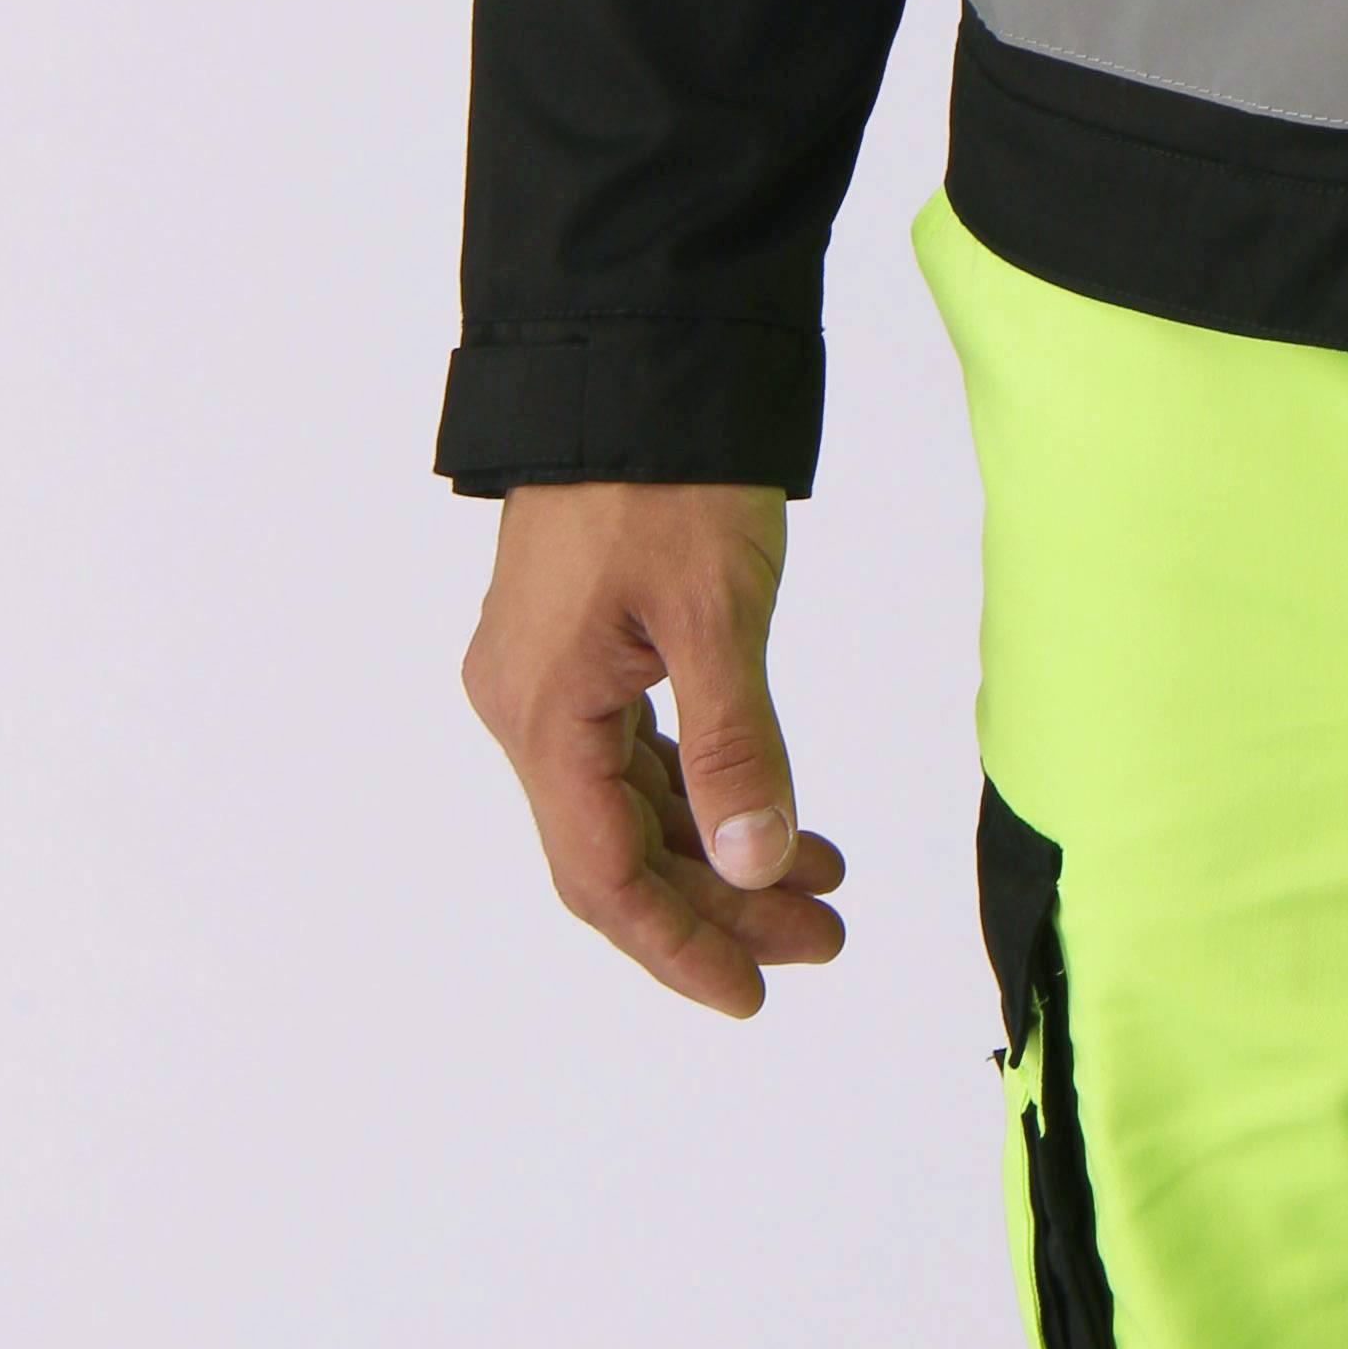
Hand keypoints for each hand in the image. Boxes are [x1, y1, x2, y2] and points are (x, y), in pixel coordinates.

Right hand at [461, 480, 848, 1018]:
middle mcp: (525, 705)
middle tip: (822, 933)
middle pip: (619, 846)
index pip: (604, 875)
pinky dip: (700, 785)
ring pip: (630, 799)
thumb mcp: (715, 609)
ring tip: (819, 878)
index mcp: (542, 713)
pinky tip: (765, 808)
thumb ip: (736, 746)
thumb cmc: (668, 474)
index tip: (754, 991)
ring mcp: (547, 673)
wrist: (633, 358)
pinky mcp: (577, 640)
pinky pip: (632, 747)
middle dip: (719, 901)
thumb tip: (756, 866)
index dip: (679, 944)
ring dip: (717, 845)